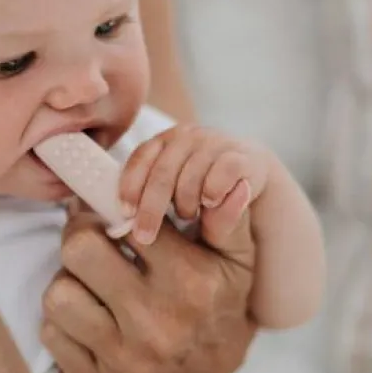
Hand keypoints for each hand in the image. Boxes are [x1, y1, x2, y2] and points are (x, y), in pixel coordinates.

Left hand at [41, 203, 255, 372]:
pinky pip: (51, 333)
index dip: (110, 211)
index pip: (123, 223)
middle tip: (93, 240)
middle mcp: (155, 324)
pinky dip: (64, 319)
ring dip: (70, 281)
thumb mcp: (237, 255)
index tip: (112, 217)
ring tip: (92, 282)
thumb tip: (233, 185)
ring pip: (57, 295)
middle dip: (82, 238)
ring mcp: (125, 360)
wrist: (214, 370)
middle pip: (78, 251)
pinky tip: (90, 313)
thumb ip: (228, 216)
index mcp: (189, 283)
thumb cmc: (219, 298)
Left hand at [119, 124, 269, 245]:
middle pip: (162, 172)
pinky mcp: (243, 156)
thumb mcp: (171, 189)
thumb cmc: (200, 186)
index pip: (141, 157)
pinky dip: (213, 192)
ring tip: (187, 216)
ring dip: (185, 203)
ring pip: (190, 176)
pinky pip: (223, 173)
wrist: (250, 174)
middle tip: (144, 235)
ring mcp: (216, 143)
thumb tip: (121, 212)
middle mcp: (188, 136)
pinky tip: (209, 204)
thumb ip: (149, 193)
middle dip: (151, 208)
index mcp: (165, 140)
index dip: (130, 185)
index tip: (125, 212)